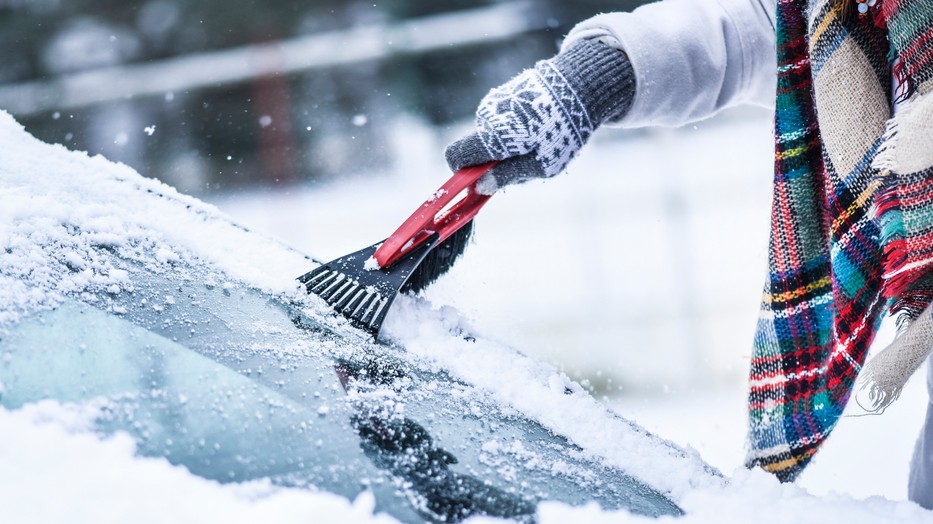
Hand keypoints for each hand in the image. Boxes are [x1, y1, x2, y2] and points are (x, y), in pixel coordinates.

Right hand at [445, 39, 634, 191]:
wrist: (580, 85)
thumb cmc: (562, 131)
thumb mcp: (540, 165)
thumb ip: (507, 176)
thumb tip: (480, 187)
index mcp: (492, 136)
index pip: (455, 156)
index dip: (462, 172)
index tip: (480, 180)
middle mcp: (486, 116)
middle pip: (477, 149)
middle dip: (493, 161)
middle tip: (526, 161)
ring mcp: (494, 102)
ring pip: (490, 135)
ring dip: (508, 144)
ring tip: (538, 140)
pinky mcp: (504, 93)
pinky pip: (500, 120)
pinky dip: (514, 128)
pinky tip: (538, 125)